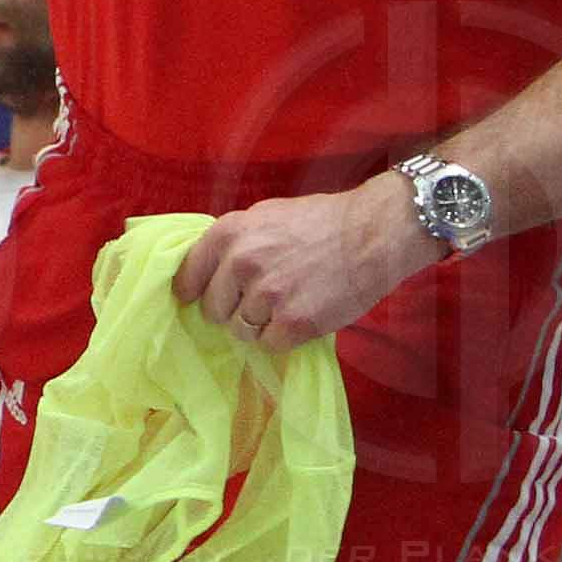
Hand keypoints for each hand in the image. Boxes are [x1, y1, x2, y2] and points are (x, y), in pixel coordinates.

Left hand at [175, 176, 431, 351]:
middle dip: (233, 309)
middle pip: (212, 310)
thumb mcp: (265, 217)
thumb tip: (207, 271)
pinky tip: (302, 317)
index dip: (195, 292)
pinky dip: (284, 337)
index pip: (187, 278)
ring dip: (260, 326)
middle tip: (262, 300)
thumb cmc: (322, 222)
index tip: (201, 298)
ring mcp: (267, 295)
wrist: (375, 233)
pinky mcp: (294, 323)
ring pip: (240, 331)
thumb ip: (233, 243)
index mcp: (228, 234)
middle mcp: (241, 263)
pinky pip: (270, 345)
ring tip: (287, 305)